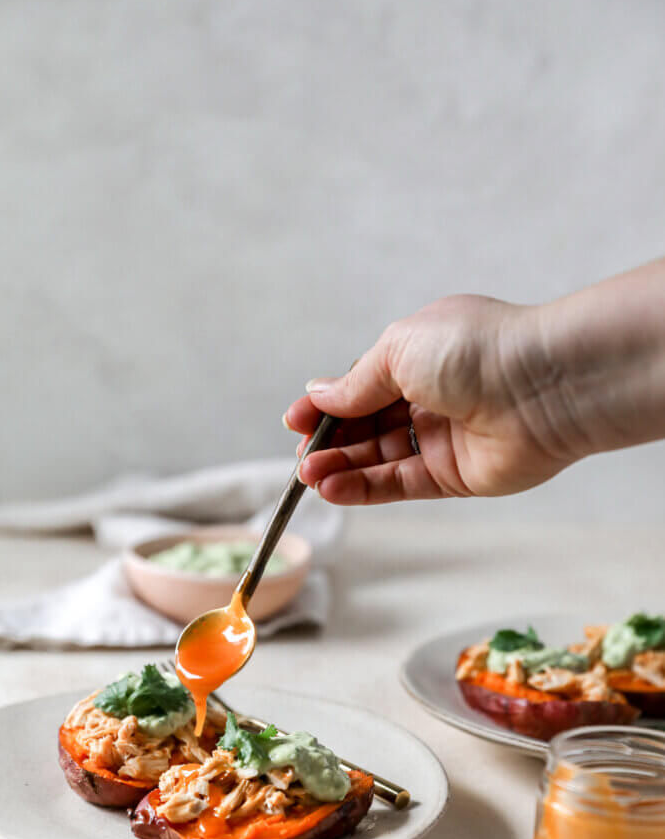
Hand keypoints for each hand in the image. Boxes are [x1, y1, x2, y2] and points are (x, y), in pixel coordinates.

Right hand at [284, 294, 574, 504]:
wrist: (543, 385)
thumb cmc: (475, 350)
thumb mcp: (398, 350)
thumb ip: (356, 383)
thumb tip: (319, 394)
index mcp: (422, 354)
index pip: (363, 385)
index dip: (328, 403)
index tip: (294, 420)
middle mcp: (433, 395)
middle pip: (369, 425)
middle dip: (331, 440)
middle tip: (300, 455)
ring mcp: (444, 437)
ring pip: (381, 458)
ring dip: (341, 467)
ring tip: (307, 476)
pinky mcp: (455, 476)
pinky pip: (401, 484)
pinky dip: (365, 488)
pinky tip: (332, 488)